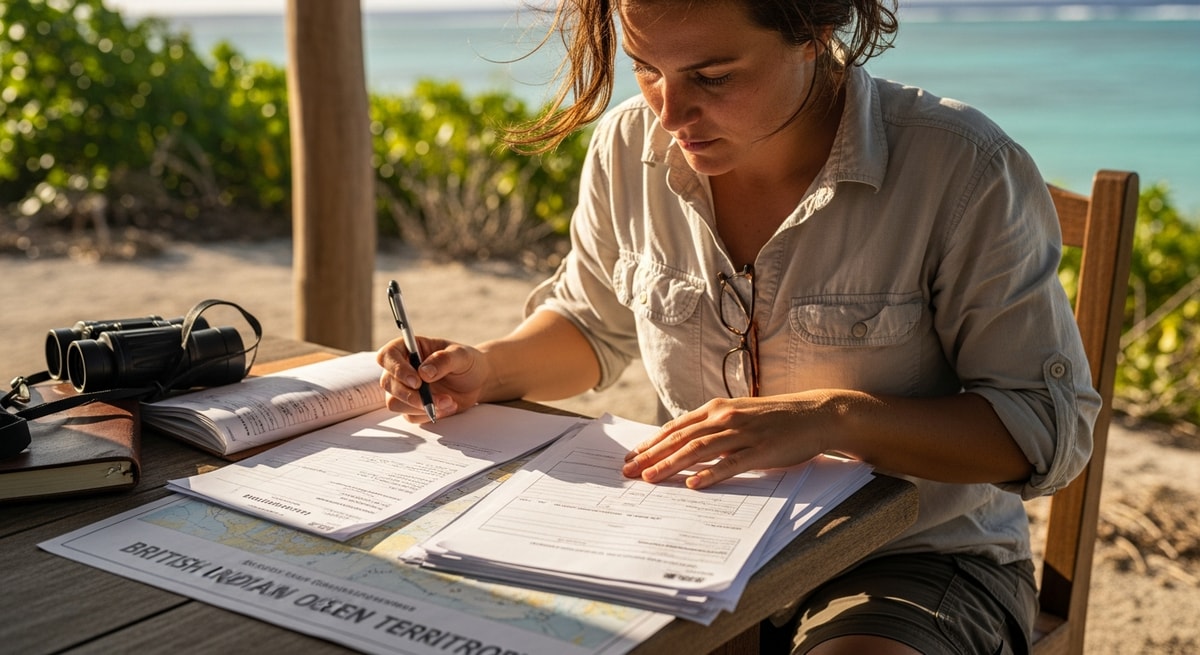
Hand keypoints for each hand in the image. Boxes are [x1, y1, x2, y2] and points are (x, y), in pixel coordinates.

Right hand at [376, 336, 489, 422]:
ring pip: (395, 403)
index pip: (387, 356)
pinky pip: (410, 416)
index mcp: (409, 349)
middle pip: (387, 383)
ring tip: (449, 402)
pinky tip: (448, 407)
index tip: (416, 381)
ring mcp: (405, 389)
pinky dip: (429, 415)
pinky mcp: (412, 406)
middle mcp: (402, 369)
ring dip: (421, 407)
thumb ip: (444, 360)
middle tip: (434, 400)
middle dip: (410, 395)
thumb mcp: (461, 356)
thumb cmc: (467, 362)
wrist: (477, 382)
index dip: (396, 369)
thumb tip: (424, 372)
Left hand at [621, 393, 838, 488]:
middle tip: (628, 471)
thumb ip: (714, 427)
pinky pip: (731, 463)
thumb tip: (687, 444)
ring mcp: (743, 433)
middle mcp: (725, 417)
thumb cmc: (776, 418)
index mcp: (717, 409)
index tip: (631, 456)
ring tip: (650, 479)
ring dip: (671, 464)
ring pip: (699, 450)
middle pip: (680, 439)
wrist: (815, 414)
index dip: (651, 442)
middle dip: (651, 456)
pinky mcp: (760, 450)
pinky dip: (710, 474)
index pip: (676, 428)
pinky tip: (693, 484)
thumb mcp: (740, 415)